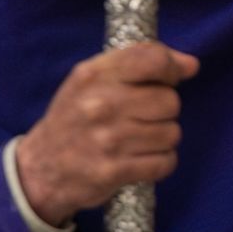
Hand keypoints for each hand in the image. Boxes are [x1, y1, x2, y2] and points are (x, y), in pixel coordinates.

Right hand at [16, 43, 198, 226]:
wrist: (41, 167)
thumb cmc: (75, 116)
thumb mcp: (94, 78)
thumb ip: (141, 63)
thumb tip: (191, 65)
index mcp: (95, 74)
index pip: (154, 59)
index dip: (171, 69)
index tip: (166, 80)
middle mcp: (101, 104)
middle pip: (169, 101)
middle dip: (164, 109)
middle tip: (144, 116)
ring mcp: (107, 140)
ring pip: (171, 133)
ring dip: (163, 138)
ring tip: (140, 139)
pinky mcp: (113, 172)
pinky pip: (165, 162)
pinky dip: (160, 162)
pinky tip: (142, 158)